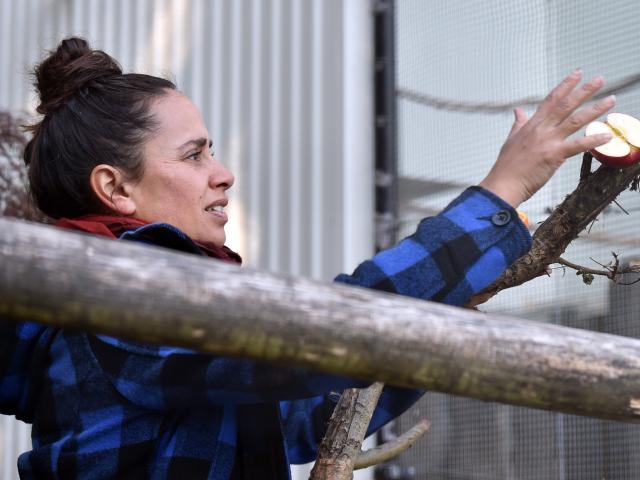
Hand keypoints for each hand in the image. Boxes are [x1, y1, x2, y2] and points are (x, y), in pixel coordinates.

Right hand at [479, 69, 614, 207]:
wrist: (503, 184)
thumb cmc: (506, 167)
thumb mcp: (510, 141)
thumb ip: (518, 124)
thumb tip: (517, 111)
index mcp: (531, 125)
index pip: (551, 100)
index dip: (565, 86)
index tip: (577, 74)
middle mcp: (541, 130)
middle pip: (565, 105)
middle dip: (584, 91)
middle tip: (600, 80)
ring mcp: (547, 142)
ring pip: (575, 121)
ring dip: (594, 109)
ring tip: (610, 100)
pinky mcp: (554, 156)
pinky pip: (577, 146)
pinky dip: (593, 140)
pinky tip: (607, 135)